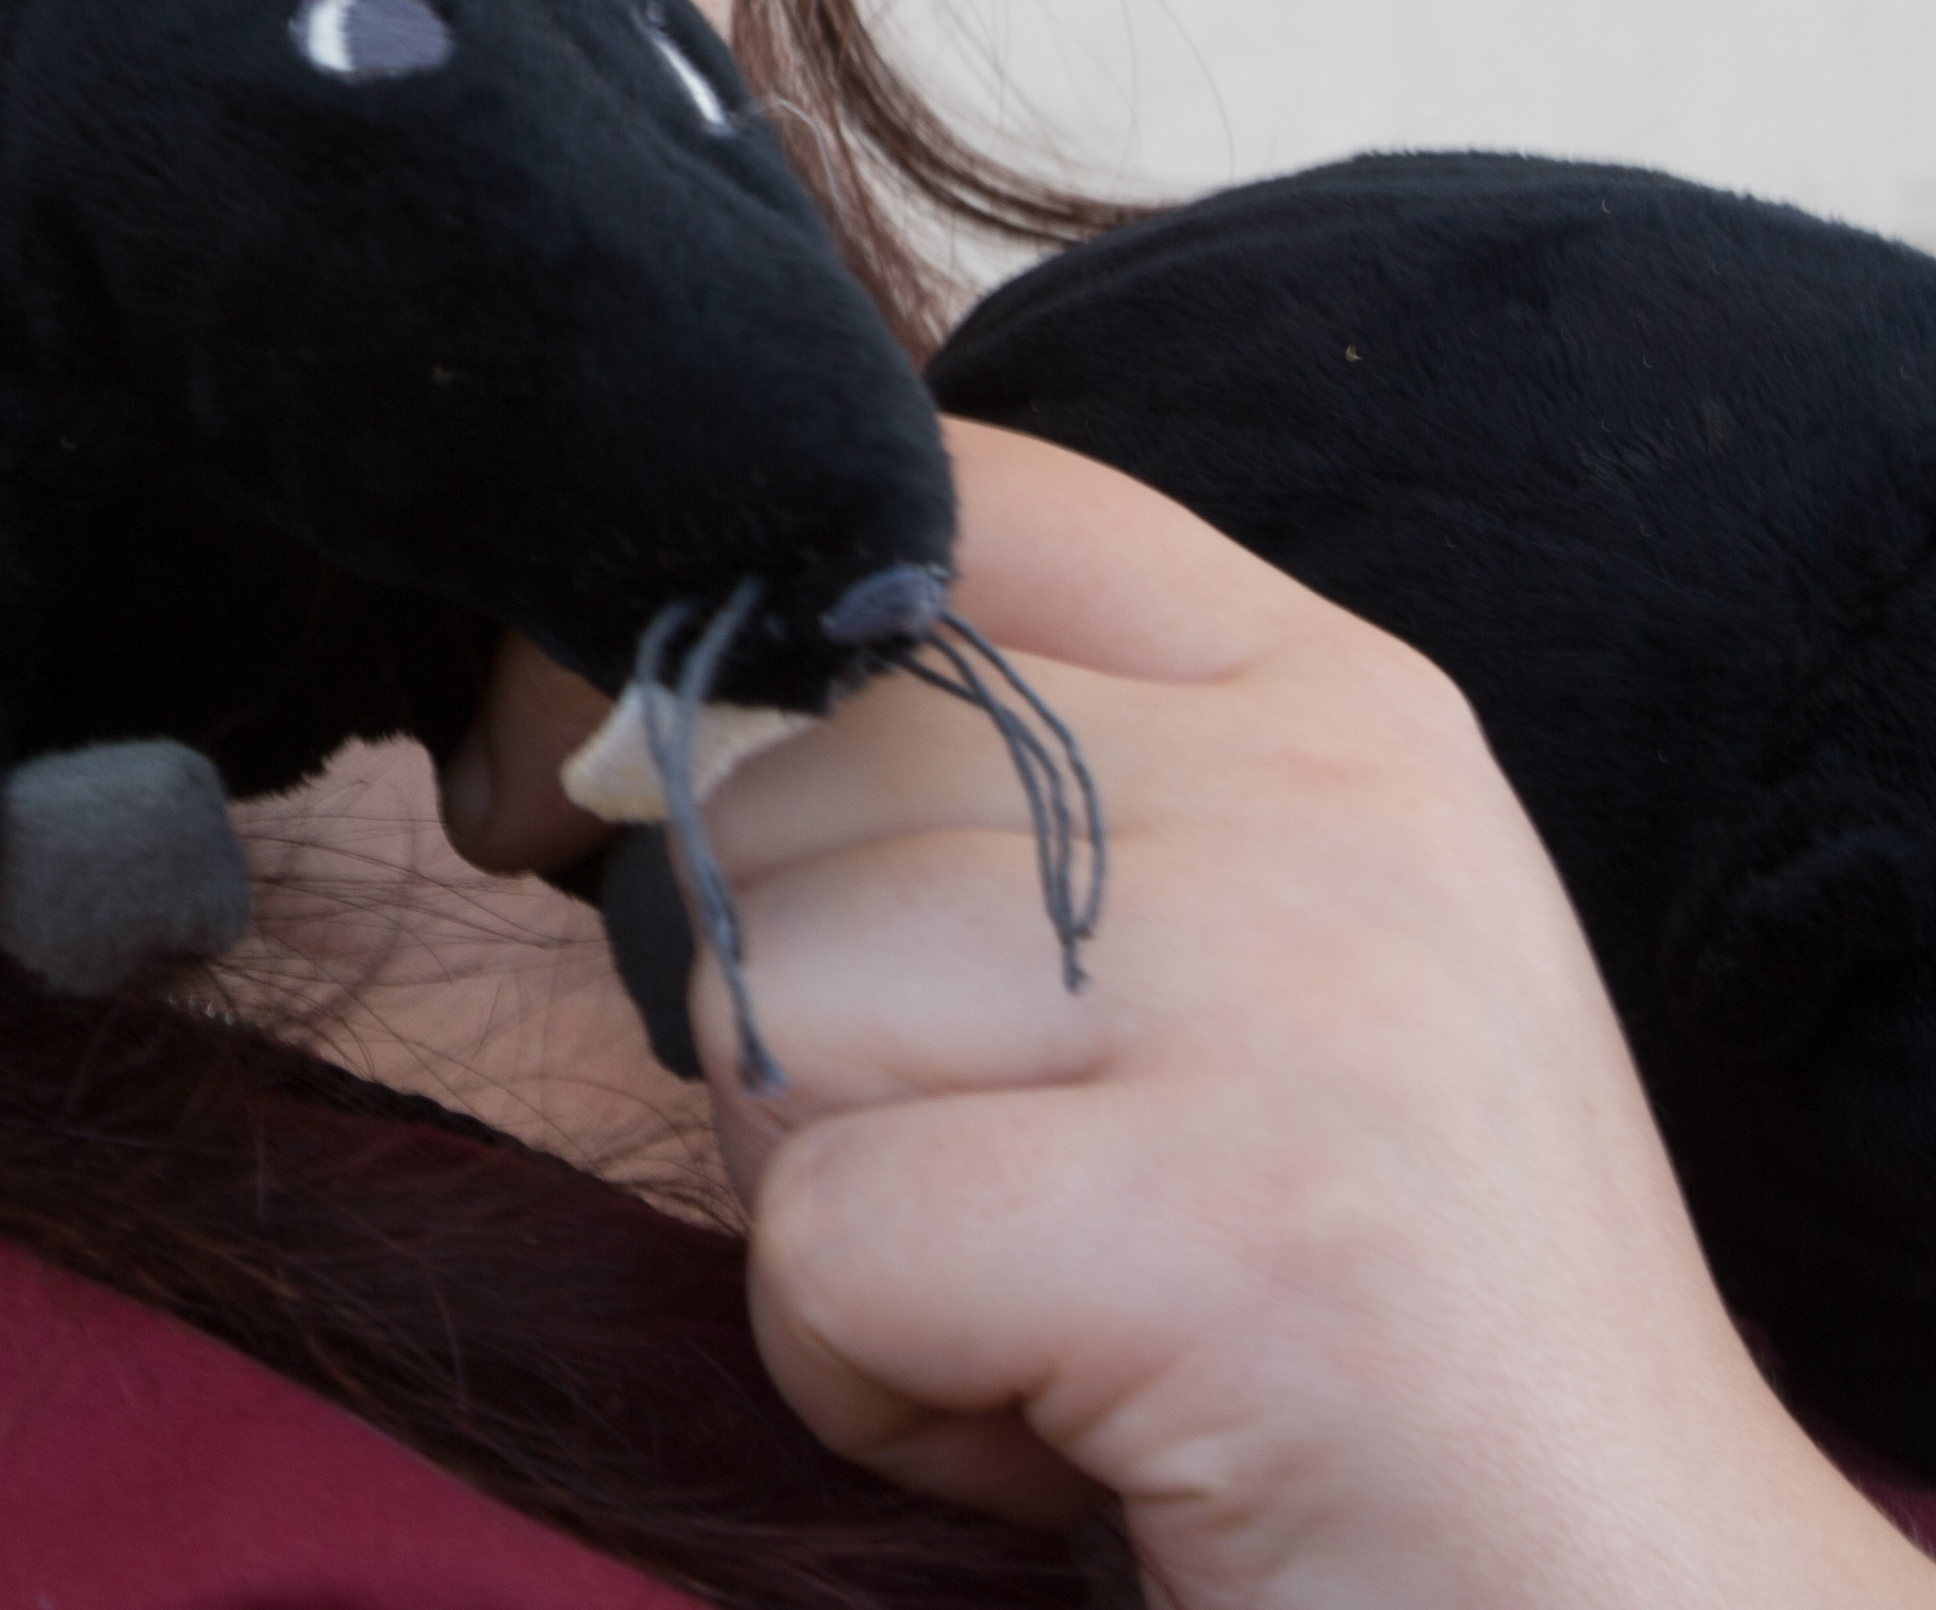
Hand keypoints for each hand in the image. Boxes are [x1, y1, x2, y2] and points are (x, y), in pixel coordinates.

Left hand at [453, 426, 1935, 1609]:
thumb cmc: (1352, 1351)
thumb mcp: (1206, 990)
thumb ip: (978, 804)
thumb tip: (582, 725)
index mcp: (1332, 703)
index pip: (921, 492)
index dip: (696, 632)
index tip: (600, 792)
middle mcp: (1333, 800)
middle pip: (784, 789)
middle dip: (798, 1045)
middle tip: (1018, 1216)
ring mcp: (1307, 996)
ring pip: (768, 1003)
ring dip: (835, 1228)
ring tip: (1065, 1324)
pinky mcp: (1245, 1229)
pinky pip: (824, 1240)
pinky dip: (877, 1391)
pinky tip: (1076, 1443)